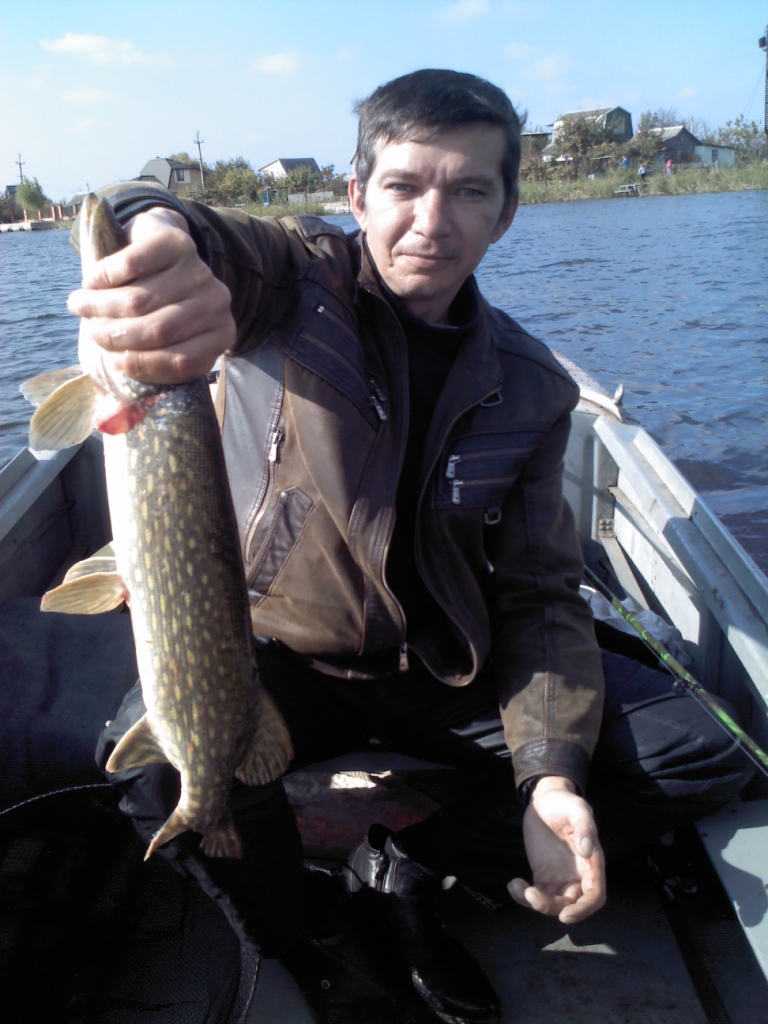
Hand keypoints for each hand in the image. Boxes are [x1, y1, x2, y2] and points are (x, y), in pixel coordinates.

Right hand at [67, 206, 234, 383]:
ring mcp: (199, 270)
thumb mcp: (168, 338)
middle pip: (157, 331)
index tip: (111, 362)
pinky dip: (103, 278)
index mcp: (221, 334)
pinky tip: (91, 282)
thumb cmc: (161, 302)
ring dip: (100, 306)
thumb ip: (155, 359)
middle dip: (115, 336)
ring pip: (139, 301)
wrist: (163, 245)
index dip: (141, 366)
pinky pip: (130, 266)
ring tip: (80, 307)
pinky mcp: (175, 243)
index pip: (182, 362)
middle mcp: (217, 302)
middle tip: (90, 333)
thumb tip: (118, 380)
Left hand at [508, 776, 605, 924]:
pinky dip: (524, 896)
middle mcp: (579, 875)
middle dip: (553, 907)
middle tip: (532, 895)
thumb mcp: (577, 809)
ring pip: (553, 903)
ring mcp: (560, 878)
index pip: (594, 896)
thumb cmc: (565, 803)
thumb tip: (587, 850)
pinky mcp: (543, 876)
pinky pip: (537, 894)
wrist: (545, 800)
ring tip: (517, 887)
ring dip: (536, 903)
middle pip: (572, 904)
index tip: (564, 916)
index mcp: (592, 863)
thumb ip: (584, 828)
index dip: (583, 910)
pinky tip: (513, 884)